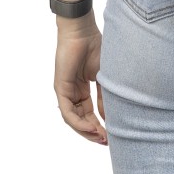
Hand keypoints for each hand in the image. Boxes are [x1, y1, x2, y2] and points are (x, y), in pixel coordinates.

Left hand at [53, 15, 106, 144]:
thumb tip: (108, 119)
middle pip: (81, 120)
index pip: (89, 114)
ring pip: (73, 120)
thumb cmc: (95, 47)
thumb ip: (104, 98)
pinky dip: (79, 122)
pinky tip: (91, 128)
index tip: (112, 136)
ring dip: (86, 131)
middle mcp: (73, 93)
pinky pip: (68, 112)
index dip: (100, 126)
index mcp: (82, 89)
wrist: (83, 31)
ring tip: (101, 138)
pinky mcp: (60, 88)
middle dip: (94, 133)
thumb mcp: (104, 77)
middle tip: (107, 142)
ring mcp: (65, 91)